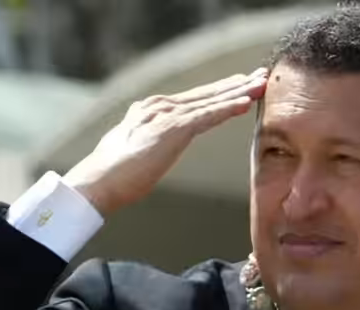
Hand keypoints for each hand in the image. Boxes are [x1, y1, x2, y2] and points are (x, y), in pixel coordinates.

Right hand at [63, 68, 268, 215]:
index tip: (242, 86)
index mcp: (151, 110)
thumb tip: (153, 143)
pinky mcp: (172, 128)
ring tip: (261, 85)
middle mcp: (160, 106)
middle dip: (236, 85)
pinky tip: (245, 103)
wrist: (98, 181)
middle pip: (206, 94)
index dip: (220, 92)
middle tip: (260, 77)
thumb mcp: (134, 148)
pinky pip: (207, 116)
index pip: (194, 99)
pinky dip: (228, 108)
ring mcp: (166, 115)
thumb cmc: (114, 174)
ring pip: (211, 101)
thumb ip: (148, 139)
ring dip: (239, 93)